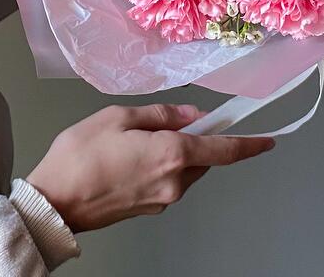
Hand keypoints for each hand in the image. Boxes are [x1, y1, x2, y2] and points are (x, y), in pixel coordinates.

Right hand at [26, 103, 274, 232]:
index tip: (269, 141)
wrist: (54, 202)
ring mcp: (162, 200)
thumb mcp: (119, 116)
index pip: (224, 150)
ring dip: (177, 151)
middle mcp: (174, 182)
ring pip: (186, 169)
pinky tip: (133, 155)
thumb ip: (161, 114)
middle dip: (198, 138)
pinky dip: (163, 164)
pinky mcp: (149, 209)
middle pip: (204, 158)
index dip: (249, 144)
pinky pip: (168, 181)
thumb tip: (193, 115)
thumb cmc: (80, 154)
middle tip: (171, 119)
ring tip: (139, 136)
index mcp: (171, 154)